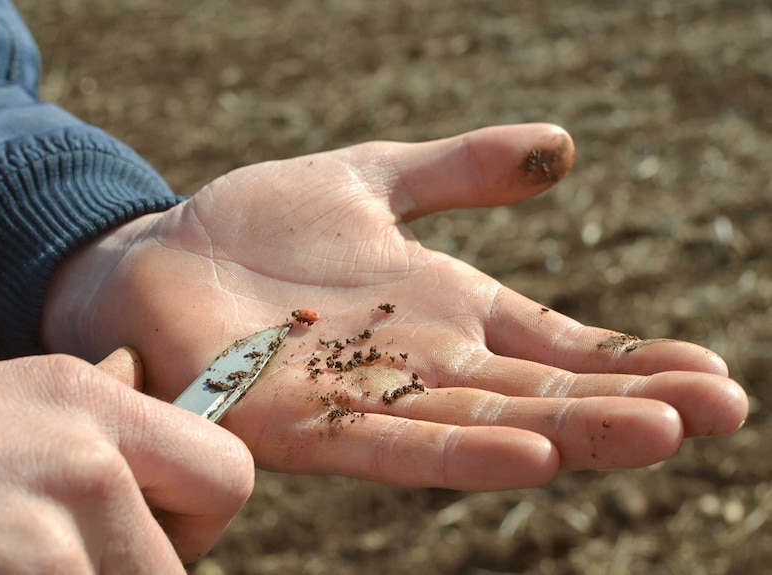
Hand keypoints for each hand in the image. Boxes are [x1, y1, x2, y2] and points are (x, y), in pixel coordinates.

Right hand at [0, 350, 252, 571]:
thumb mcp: (2, 398)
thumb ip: (97, 410)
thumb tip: (155, 392)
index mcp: (93, 404)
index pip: (228, 472)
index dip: (197, 515)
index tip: (156, 529)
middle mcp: (83, 465)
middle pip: (174, 570)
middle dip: (131, 574)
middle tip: (56, 561)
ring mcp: (42, 544)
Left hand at [43, 123, 748, 490]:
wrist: (156, 254)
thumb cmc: (259, 222)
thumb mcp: (373, 177)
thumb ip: (461, 170)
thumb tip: (562, 148)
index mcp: (443, 311)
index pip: (554, 343)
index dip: (629, 358)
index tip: (715, 374)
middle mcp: (416, 363)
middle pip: (535, 390)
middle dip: (627, 402)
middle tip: (720, 414)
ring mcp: (359, 396)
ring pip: (479, 420)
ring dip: (567, 430)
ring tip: (656, 434)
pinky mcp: (292, 419)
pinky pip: (385, 442)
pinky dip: (459, 447)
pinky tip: (531, 454)